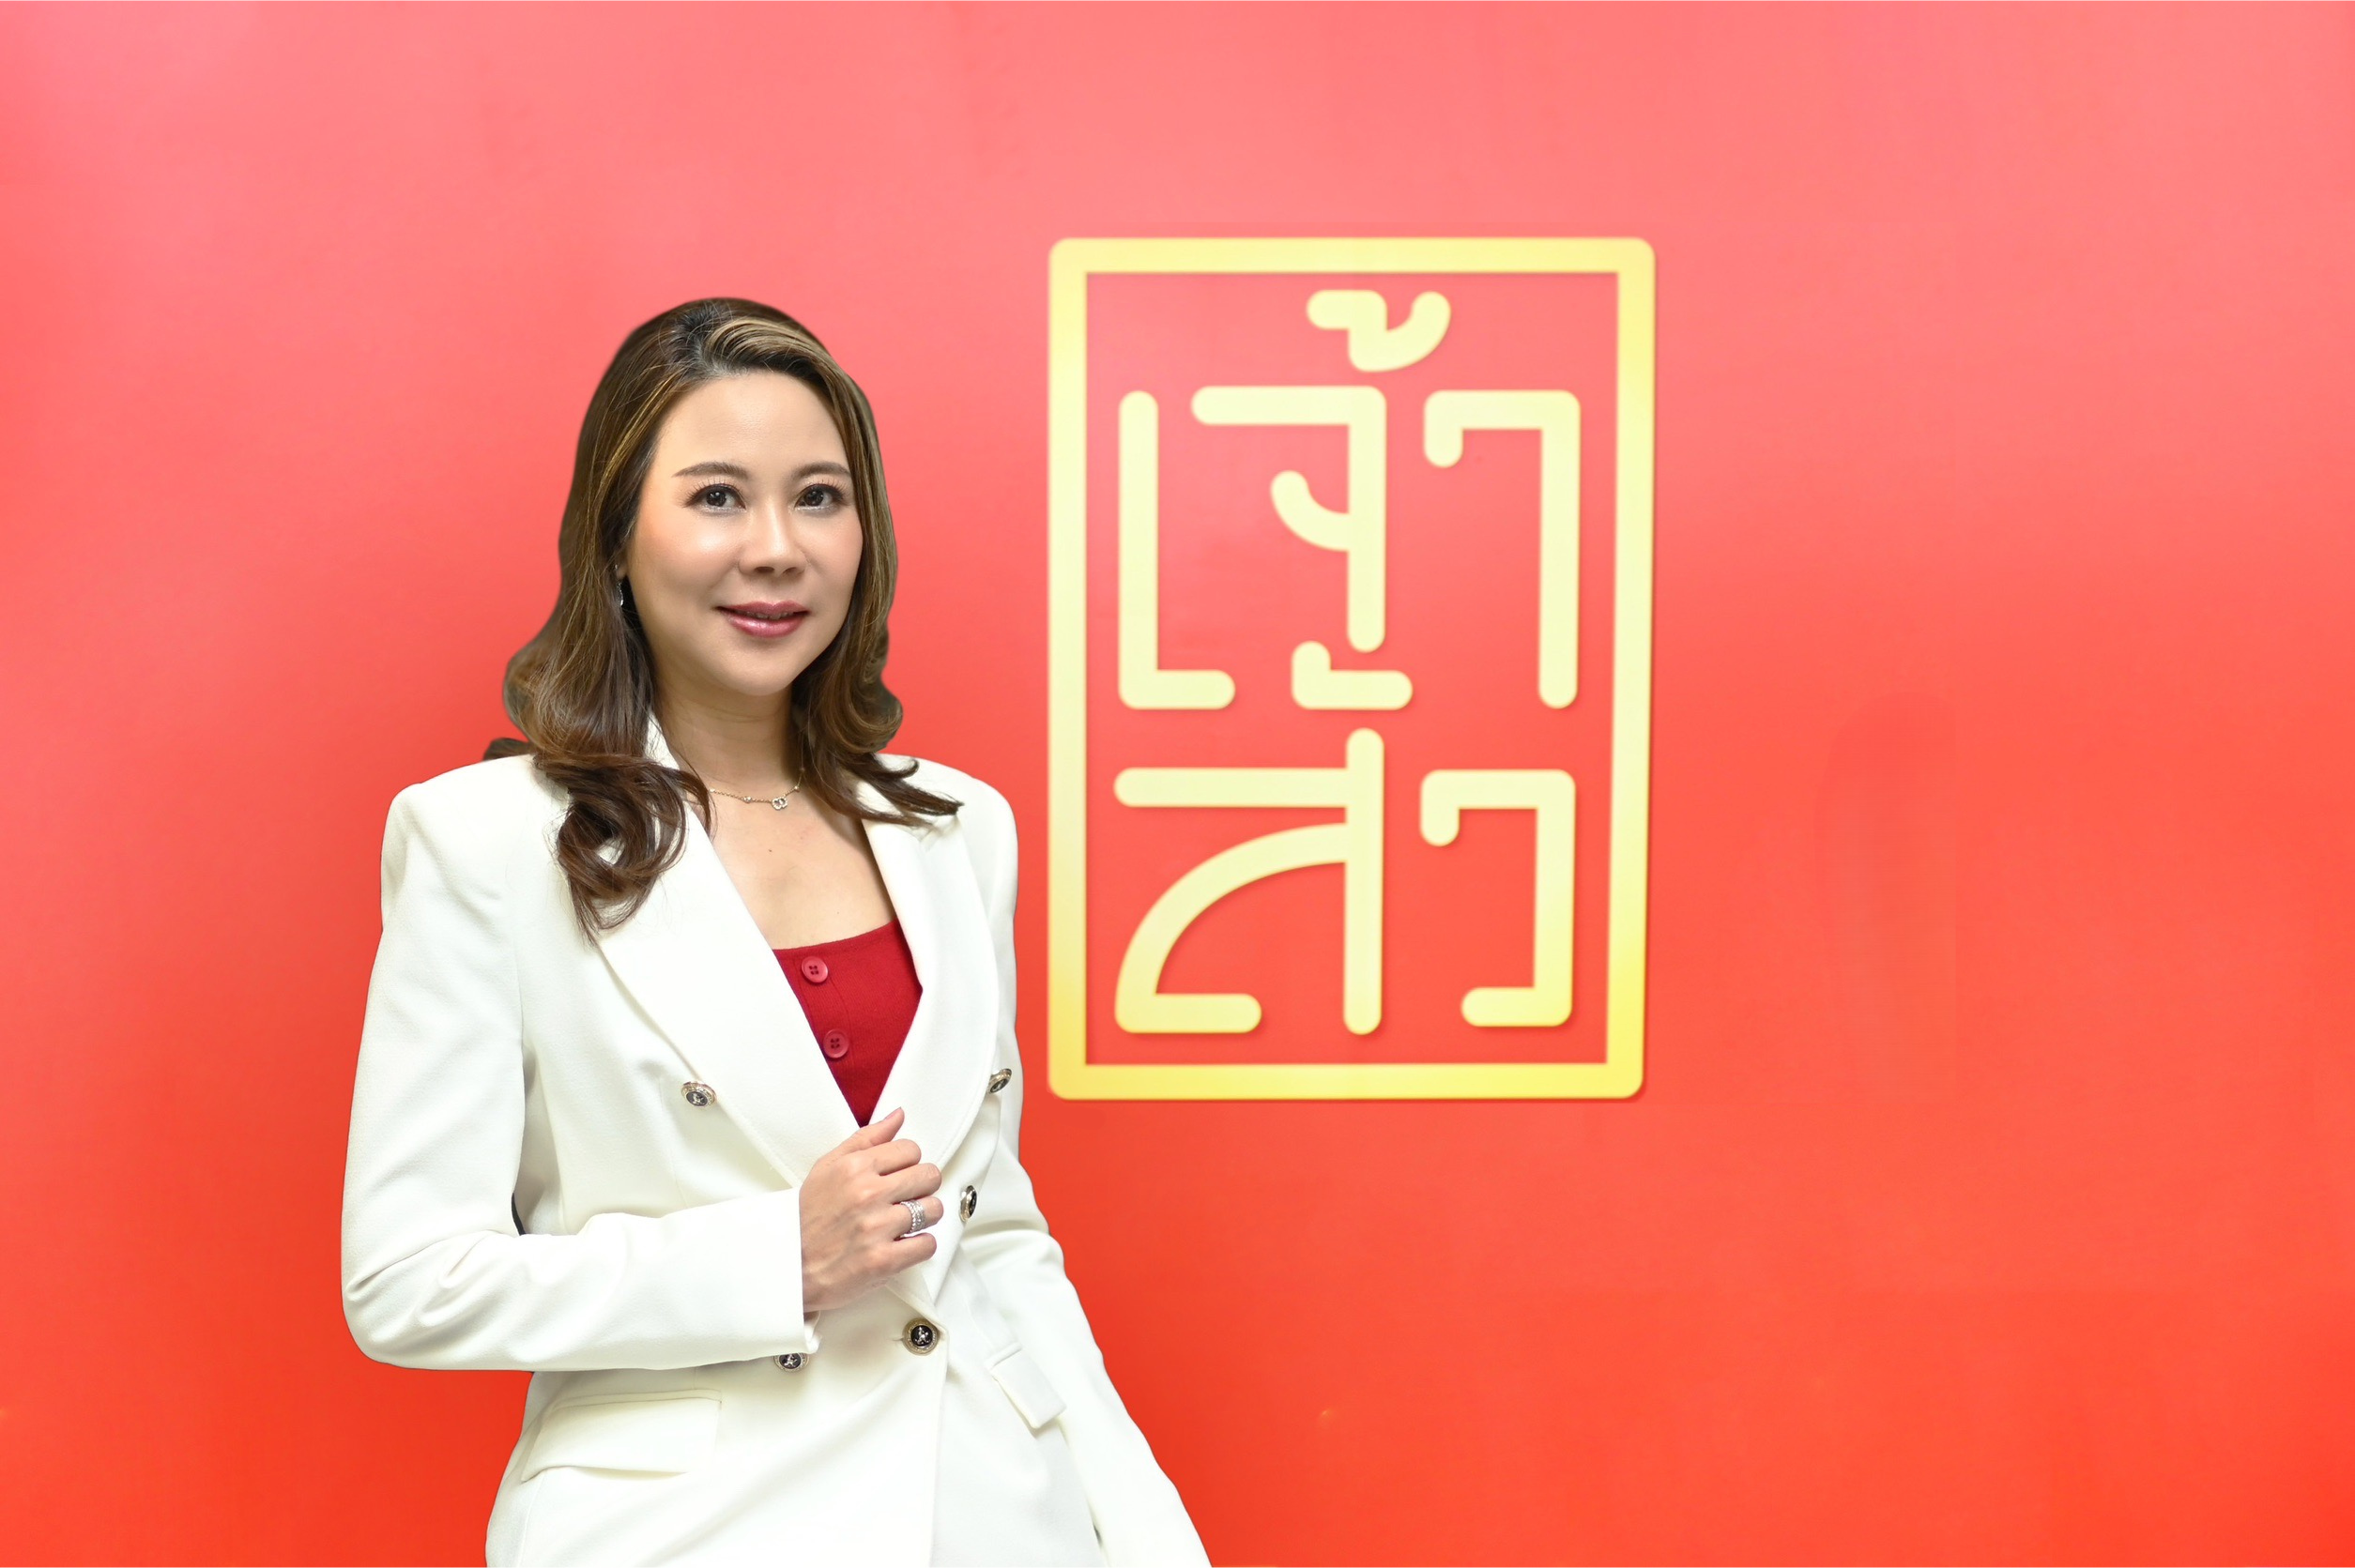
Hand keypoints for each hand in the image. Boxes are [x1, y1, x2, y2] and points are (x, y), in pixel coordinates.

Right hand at [798, 1108, 939, 1312]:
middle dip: (921, 1186)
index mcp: (854, 1167)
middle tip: (905, 1198)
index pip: (911, 1149)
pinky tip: (903, 1243)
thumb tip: (898, 1116)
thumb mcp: (827, 1167)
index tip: (898, 1175)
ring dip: (923, 1217)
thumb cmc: (806, 1217)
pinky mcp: (883, 1260)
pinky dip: (920, 1245)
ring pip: (933, 1209)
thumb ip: (866, 1139)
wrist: (788, 1265)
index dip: (908, 1163)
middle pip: (929, 1176)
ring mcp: (877, 1227)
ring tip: (903, 1222)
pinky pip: (927, 1244)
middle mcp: (867, 1194)